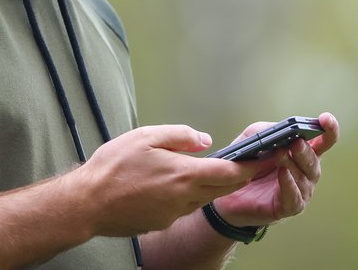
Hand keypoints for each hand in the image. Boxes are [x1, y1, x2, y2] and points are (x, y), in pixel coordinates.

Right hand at [69, 124, 273, 236]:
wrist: (87, 204)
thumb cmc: (112, 168)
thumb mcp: (145, 137)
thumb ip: (179, 136)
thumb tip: (204, 140)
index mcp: (184, 175)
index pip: (231, 172)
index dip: (254, 164)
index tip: (270, 156)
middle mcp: (185, 198)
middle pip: (225, 188)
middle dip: (241, 175)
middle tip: (251, 161)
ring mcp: (174, 213)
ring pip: (205, 197)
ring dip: (215, 185)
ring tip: (211, 168)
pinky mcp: (162, 222)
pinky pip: (185, 206)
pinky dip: (190, 194)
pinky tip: (172, 183)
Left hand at [211, 112, 339, 226]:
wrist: (227, 192)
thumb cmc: (245, 164)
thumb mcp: (251, 140)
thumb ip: (266, 131)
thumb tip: (281, 127)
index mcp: (300, 153)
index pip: (322, 142)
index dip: (328, 131)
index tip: (326, 119)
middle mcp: (305, 172)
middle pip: (314, 160)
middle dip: (306, 150)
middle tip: (296, 142)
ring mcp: (299, 190)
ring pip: (305, 178)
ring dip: (293, 164)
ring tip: (281, 155)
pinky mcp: (288, 206)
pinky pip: (294, 197)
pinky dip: (289, 184)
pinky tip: (283, 174)